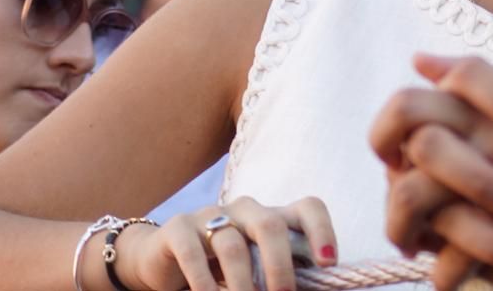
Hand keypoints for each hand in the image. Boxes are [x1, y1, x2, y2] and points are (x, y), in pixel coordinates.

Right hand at [114, 196, 336, 290]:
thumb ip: (282, 278)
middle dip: (279, 266)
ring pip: (232, 246)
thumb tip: (313, 290)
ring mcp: (210, 214)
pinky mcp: (178, 228)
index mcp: (271, 216)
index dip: (322, 231)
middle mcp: (245, 210)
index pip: (307, 209)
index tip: (328, 263)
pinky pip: (193, 251)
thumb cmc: (222, 271)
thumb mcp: (256, 272)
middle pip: (270, 225)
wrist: (164, 262)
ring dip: (241, 283)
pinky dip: (203, 281)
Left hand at [372, 55, 492, 287]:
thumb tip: (421, 61)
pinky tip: (468, 275)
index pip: (412, 106)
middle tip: (405, 228)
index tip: (392, 167)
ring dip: (422, 245)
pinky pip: (476, 261)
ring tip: (430, 259)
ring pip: (437, 218)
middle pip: (416, 160)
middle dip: (398, 203)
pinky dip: (462, 273)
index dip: (386, 137)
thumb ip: (475, 82)